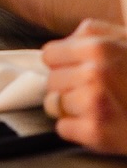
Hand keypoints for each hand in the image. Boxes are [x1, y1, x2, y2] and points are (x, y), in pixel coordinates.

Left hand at [43, 20, 126, 153]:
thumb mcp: (123, 38)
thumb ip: (90, 35)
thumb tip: (62, 45)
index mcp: (97, 48)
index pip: (49, 56)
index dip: (63, 64)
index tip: (77, 71)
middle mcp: (93, 74)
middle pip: (51, 82)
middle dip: (69, 87)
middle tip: (95, 92)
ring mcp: (94, 104)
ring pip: (55, 105)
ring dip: (74, 109)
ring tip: (101, 108)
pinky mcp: (97, 132)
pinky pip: (64, 129)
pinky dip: (78, 130)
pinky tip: (101, 124)